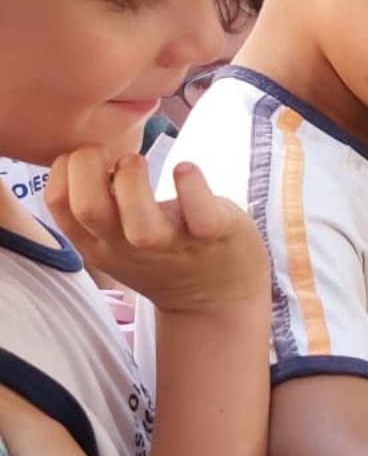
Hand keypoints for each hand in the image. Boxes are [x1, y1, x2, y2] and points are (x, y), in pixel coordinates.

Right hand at [44, 147, 267, 317]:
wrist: (221, 300)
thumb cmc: (166, 256)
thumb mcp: (118, 243)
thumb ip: (99, 210)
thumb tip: (83, 159)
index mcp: (100, 245)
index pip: (59, 204)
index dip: (62, 169)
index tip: (83, 157)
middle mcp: (130, 249)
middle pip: (88, 209)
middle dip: (87, 167)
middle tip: (109, 154)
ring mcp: (172, 243)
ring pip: (139, 222)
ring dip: (133, 180)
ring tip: (139, 161)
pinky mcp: (213, 233)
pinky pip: (199, 210)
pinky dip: (191, 183)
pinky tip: (185, 169)